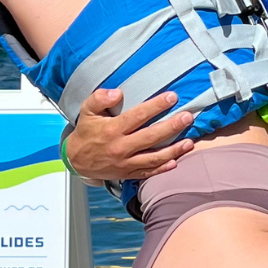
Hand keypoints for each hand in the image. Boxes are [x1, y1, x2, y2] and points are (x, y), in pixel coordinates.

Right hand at [64, 88, 194, 182]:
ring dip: (174, 150)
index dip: (156, 106)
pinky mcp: (128, 173)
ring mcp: (126, 163)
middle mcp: (121, 147)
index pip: (138, 116)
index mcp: (112, 129)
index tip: (172, 97)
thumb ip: (99, 98)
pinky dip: (163, 168)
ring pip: (154, 157)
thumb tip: (117, 93)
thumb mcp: (86, 111)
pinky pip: (148, 172)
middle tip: (188, 117)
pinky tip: (176, 161)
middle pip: (151, 137)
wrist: (76, 161)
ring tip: (190, 141)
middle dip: (172, 127)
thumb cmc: (86, 132)